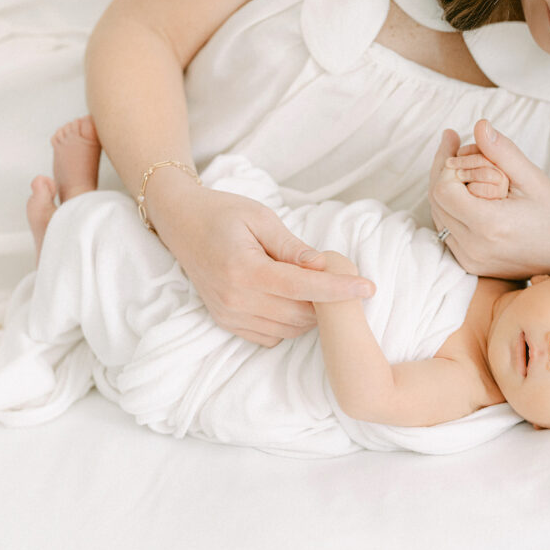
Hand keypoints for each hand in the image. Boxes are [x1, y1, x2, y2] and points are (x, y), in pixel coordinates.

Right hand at [149, 176, 374, 345]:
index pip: (303, 287)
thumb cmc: (223, 213)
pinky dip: (290, 323)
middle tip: (337, 275)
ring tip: (311, 284)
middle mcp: (235, 298)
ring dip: (310, 313)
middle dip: (327, 301)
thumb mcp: (261, 218)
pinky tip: (291, 299)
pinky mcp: (227, 323)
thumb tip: (323, 266)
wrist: (181, 223)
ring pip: (289, 330)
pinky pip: (271, 336)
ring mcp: (229, 315)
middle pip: (300, 314)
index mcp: (244, 269)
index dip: (340, 289)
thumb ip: (293, 247)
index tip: (369, 288)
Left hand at [429, 119, 549, 277]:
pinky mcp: (471, 265)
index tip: (456, 140)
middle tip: (453, 143)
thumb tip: (479, 126)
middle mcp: (474, 247)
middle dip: (443, 169)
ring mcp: (471, 260)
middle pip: (436, 201)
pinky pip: (447, 230)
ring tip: (462, 163)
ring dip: (445, 188)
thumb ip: (503, 152)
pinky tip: (466, 189)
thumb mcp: (534, 179)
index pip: (443, 189)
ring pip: (438, 215)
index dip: (445, 162)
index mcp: (490, 225)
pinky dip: (451, 207)